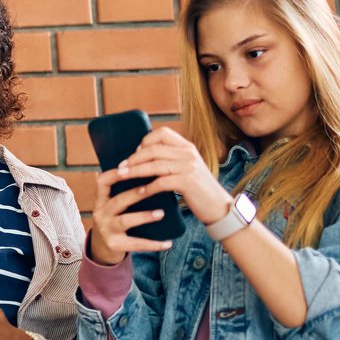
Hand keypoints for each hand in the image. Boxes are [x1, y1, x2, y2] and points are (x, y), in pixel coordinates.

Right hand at [87, 169, 179, 266]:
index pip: (102, 182)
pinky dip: (153, 244)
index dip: (115, 174)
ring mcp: (107, 230)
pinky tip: (168, 243)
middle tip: (154, 186)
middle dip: (136, 193)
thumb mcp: (112, 205)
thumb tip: (146, 167)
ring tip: (161, 213)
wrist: (101, 248)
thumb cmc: (114, 220)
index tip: (131, 167)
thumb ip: (123, 190)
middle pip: (118, 201)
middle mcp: (101, 214)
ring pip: (125, 221)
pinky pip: (136, 244)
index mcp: (101, 200)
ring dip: (144, 216)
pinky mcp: (115, 245)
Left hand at [91, 127, 232, 262]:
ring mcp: (189, 167)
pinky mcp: (188, 182)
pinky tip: (139, 192)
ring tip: (122, 176)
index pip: (162, 133)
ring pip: (154, 164)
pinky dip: (148, 187)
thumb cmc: (198, 190)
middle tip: (121, 167)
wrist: (218, 207)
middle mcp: (188, 153)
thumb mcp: (187, 168)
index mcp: (187, 147)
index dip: (145, 141)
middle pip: (154, 149)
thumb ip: (172, 159)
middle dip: (134, 158)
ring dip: (135, 171)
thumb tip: (145, 156)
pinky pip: (161, 182)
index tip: (135, 153)